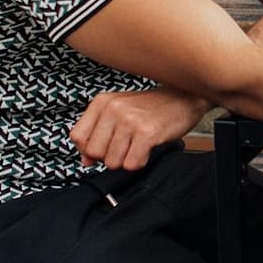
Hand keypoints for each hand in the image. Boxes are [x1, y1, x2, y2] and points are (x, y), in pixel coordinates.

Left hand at [69, 88, 208, 170]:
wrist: (184, 98)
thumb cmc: (152, 107)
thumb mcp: (120, 112)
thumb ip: (98, 134)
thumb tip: (85, 160)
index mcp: (102, 102)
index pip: (77, 137)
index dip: (88, 149)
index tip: (104, 146)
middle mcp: (113, 108)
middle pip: (94, 152)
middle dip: (110, 156)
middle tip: (126, 145)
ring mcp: (129, 120)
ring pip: (113, 162)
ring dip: (127, 159)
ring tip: (138, 145)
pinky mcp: (146, 133)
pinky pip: (131, 164)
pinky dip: (140, 162)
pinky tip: (147, 149)